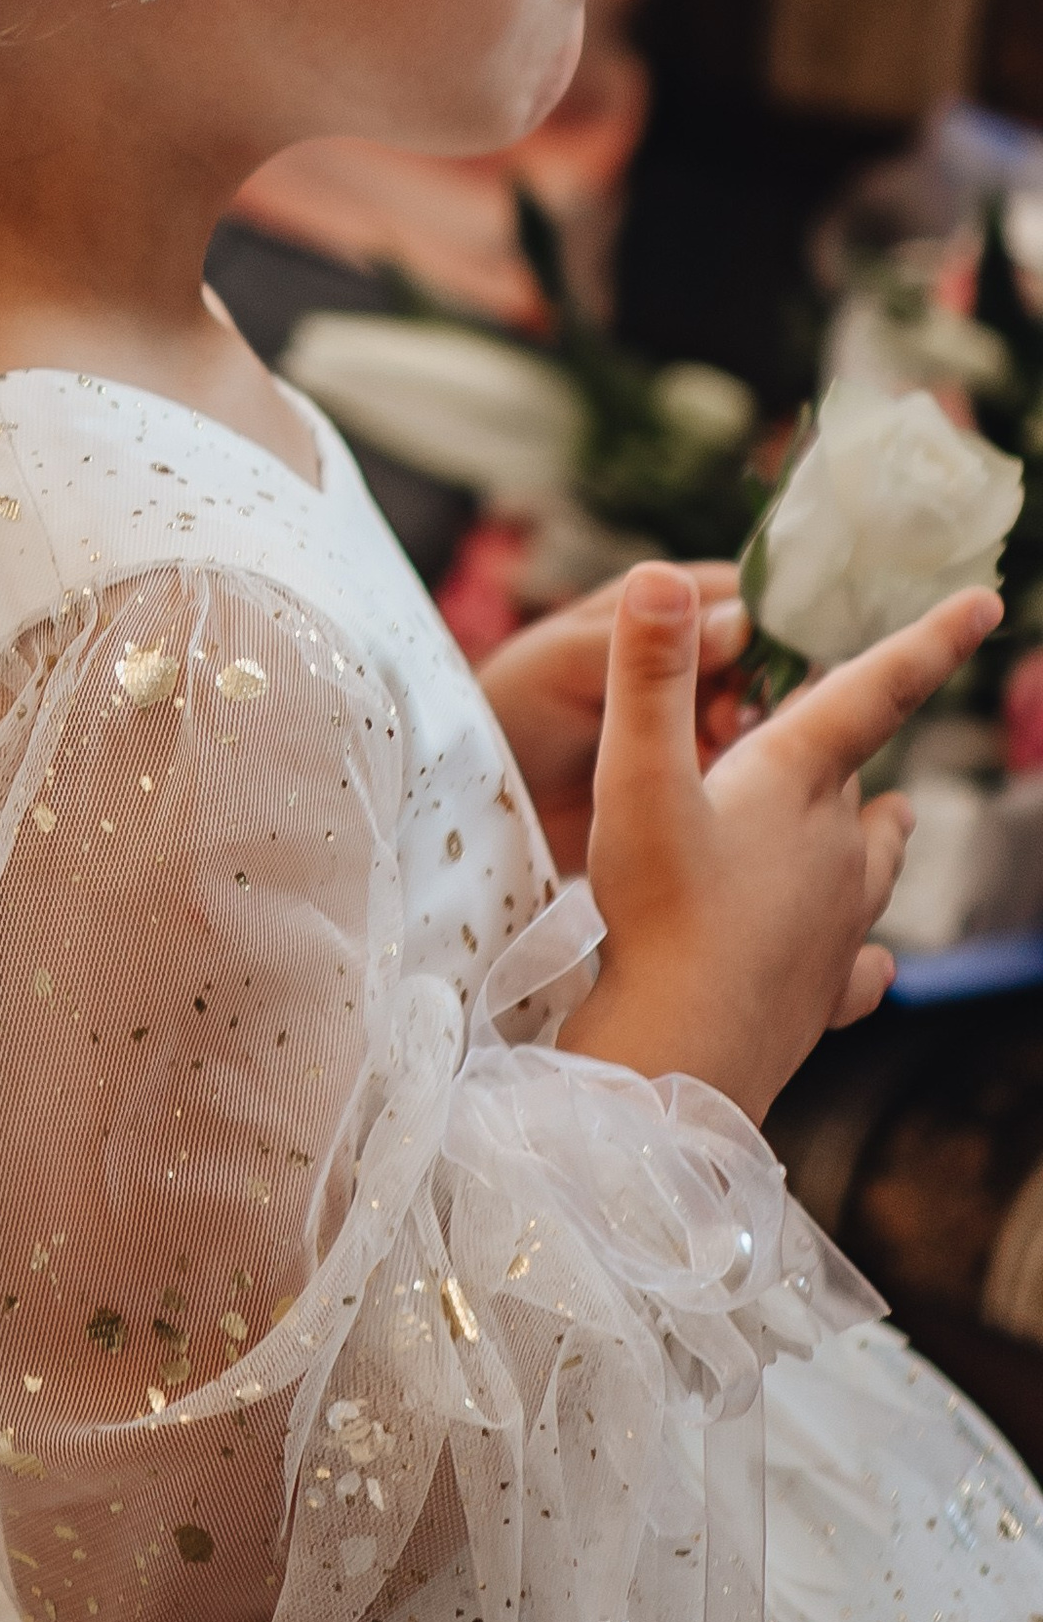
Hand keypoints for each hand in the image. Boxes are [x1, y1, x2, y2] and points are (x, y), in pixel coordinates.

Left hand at [480, 563, 753, 874]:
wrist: (476, 797)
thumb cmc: (508, 710)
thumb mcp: (565, 664)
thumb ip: (643, 645)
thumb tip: (739, 621)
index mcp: (653, 610)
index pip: (740, 595)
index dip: (766, 620)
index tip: (766, 660)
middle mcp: (684, 660)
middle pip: (764, 658)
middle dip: (766, 682)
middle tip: (734, 718)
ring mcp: (694, 719)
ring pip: (763, 713)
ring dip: (761, 729)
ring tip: (722, 749)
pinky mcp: (696, 776)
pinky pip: (748, 767)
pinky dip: (750, 773)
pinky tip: (729, 788)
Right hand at [559, 562, 998, 1121]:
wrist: (684, 1049)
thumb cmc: (657, 906)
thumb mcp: (636, 775)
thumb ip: (646, 673)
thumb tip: (659, 572)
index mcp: (796, 781)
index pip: (877, 690)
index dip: (932, 640)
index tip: (986, 600)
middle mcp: (836, 846)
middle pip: (864, 778)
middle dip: (850, 750)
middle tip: (811, 733)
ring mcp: (840, 923)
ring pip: (878, 860)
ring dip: (871, 835)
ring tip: (867, 823)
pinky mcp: (826, 989)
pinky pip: (862, 964)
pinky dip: (863, 953)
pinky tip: (868, 961)